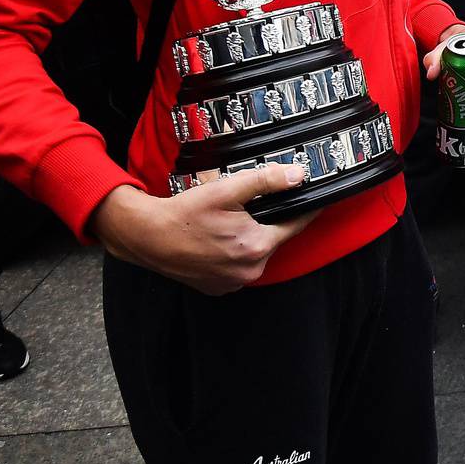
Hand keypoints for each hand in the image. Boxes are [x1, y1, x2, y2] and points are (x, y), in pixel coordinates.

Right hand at [89, 167, 316, 295]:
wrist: (148, 237)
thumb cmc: (185, 214)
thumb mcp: (226, 189)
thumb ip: (266, 181)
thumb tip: (298, 176)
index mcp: (256, 247)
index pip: (295, 225)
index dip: (305, 209)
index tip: (316, 199)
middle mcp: (249, 271)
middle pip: (273, 239)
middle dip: (268, 221)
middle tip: (249, 207)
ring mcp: (234, 282)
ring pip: (255, 253)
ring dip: (250, 238)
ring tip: (229, 222)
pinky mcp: (219, 288)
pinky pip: (238, 266)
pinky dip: (234, 253)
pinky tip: (219, 239)